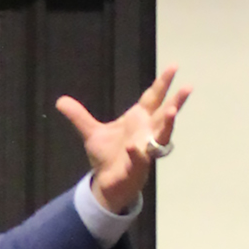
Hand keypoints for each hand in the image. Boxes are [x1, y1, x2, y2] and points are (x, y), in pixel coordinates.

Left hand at [55, 66, 190, 215]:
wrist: (106, 182)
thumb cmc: (107, 156)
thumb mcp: (91, 133)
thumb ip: (79, 116)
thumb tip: (60, 101)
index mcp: (138, 120)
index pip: (153, 97)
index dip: (162, 83)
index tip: (174, 66)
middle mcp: (146, 132)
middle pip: (164, 113)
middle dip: (176, 101)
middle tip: (188, 87)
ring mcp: (145, 149)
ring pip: (161, 135)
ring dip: (167, 124)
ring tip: (172, 112)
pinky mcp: (137, 167)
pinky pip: (139, 159)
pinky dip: (137, 154)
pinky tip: (134, 147)